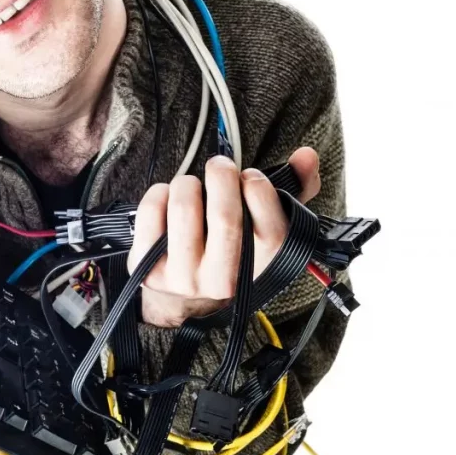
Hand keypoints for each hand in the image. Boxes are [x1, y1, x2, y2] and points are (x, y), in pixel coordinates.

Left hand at [128, 147, 321, 327]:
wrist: (182, 299)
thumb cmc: (229, 252)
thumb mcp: (265, 230)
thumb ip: (294, 192)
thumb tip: (307, 155)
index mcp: (260, 270)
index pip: (272, 232)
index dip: (261, 191)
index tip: (250, 176)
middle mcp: (223, 280)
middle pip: (225, 218)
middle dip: (222, 177)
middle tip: (220, 165)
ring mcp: (184, 278)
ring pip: (184, 210)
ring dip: (187, 183)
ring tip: (191, 185)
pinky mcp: (148, 269)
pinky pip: (152, 214)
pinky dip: (158, 193)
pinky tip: (167, 197)